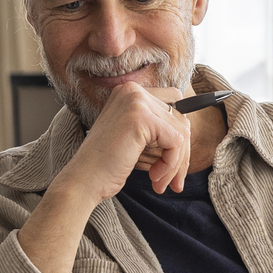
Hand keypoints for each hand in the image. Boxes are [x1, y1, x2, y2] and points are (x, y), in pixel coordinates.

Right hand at [18, 83, 191, 272]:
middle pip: (180, 119)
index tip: (173, 164)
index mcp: (129, 93)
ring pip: (181, 132)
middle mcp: (132, 91)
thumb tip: (188, 133)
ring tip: (160, 182)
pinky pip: (176, 142)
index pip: (174, 106)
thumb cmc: (107, 165)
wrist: (84, 181)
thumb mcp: (136, 140)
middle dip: (181, 154)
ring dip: (176, 163)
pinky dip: (171, 164)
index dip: (178, 137)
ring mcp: (136, 101)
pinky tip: (154, 177)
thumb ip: (158, 130)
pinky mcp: (141, 117)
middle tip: (173, 181)